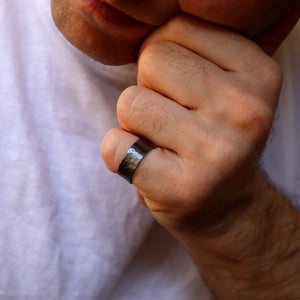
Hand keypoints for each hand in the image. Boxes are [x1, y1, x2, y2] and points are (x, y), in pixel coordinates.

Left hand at [101, 14, 281, 232]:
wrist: (225, 206)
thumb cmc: (212, 140)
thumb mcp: (223, 86)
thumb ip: (194, 48)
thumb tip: (125, 9)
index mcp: (259, 73)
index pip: (176, 28)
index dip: (165, 61)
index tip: (185, 93)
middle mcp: (246, 110)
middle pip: (152, 59)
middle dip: (150, 89)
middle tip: (173, 121)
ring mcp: (216, 152)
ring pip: (130, 102)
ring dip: (135, 123)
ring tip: (164, 144)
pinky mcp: (182, 188)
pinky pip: (114, 147)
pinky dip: (119, 155)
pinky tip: (149, 167)